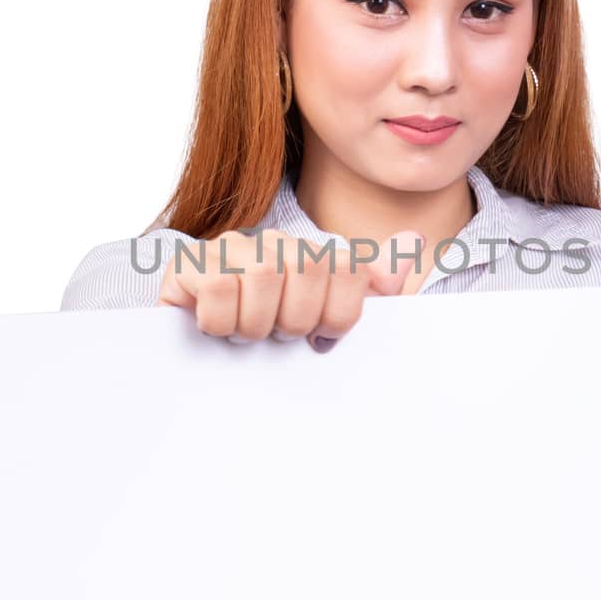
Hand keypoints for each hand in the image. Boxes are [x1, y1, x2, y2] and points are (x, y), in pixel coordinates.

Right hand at [156, 227, 425, 350]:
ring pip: (264, 274)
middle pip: (309, 266)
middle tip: (278, 336)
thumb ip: (374, 289)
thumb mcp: (328, 325)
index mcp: (310, 256)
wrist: (197, 358)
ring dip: (258, 324)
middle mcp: (272, 244)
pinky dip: (222, 321)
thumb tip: (411, 242)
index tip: (320, 337)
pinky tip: (217, 328)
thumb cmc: (270, 348)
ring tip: (247, 334)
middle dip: (298, 319)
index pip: (348, 266)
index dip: (340, 314)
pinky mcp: (188, 267)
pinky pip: (219, 287)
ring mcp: (228, 250)